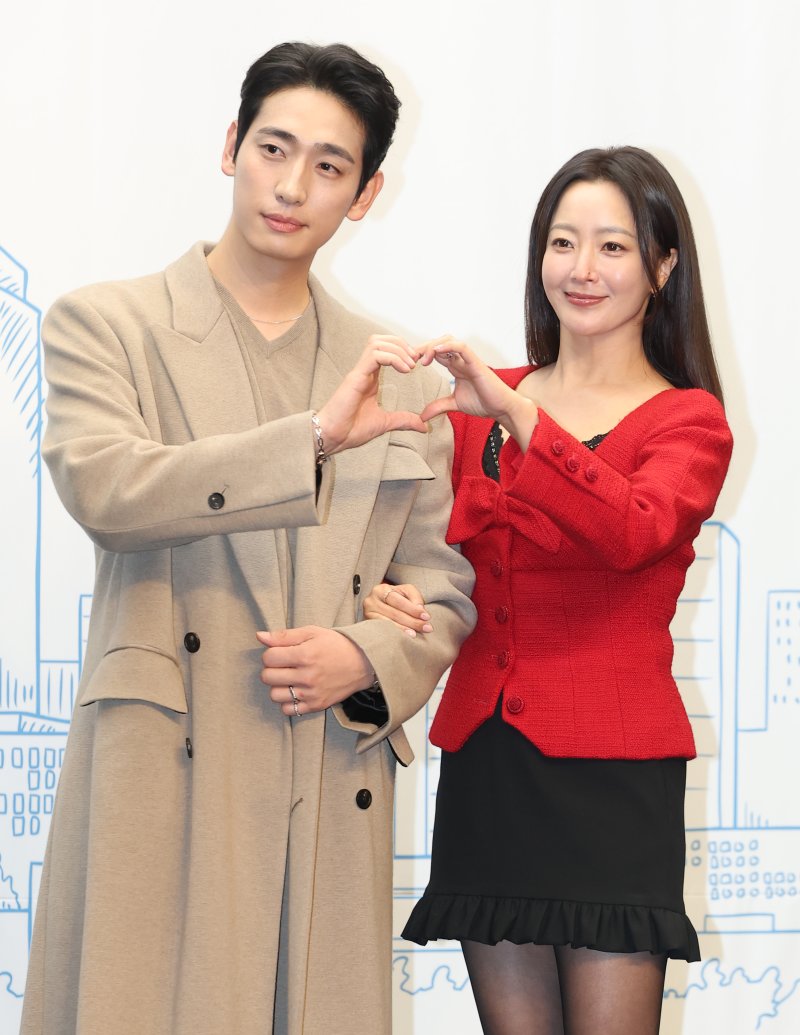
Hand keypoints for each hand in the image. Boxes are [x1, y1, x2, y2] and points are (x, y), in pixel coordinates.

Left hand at [257, 626, 373, 715]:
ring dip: (277, 686)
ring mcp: (311, 693)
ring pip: (275, 695)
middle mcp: (307, 676)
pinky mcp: (316, 705)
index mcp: (305, 655)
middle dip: (271, 669)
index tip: (280, 652)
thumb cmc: (336, 645)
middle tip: (282, 665)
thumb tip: (259, 636)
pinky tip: (294, 691)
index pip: (269, 657)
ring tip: (288, 679)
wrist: (363, 663)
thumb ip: (284, 635)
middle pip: (268, 677)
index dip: (270, 653)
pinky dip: (287, 701)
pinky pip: (288, 710)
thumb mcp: (312, 632)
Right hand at [316, 335, 428, 454]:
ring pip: (377, 343)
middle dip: (402, 344)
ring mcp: (359, 372)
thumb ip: (404, 420)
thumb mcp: (385, 423)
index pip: (385, 350)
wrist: (333, 437)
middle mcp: (364, 370)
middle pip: (381, 340)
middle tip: (416, 359)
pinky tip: (404, 370)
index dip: (403, 350)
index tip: (417, 363)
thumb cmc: (351, 429)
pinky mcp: (355, 377)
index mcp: (370, 377)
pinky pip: (375, 356)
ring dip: (398, 349)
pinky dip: (393, 358)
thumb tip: (423, 426)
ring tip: (410, 365)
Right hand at [362, 582, 433, 636]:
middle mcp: (371, 601)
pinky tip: (403, 638)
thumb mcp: (406, 591)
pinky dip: (394, 634)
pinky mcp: (367, 625)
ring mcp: (367, 614)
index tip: (426, 617)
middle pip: (394, 613)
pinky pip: (382, 631)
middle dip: (412, 621)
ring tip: (416, 634)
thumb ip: (414, 597)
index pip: (398, 601)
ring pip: (388, 624)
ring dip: (404, 629)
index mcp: (381, 590)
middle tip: (427, 628)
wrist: (381, 605)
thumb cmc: (396, 597)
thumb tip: (420, 609)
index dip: (413, 609)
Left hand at [419, 336, 538, 448]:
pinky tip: (436, 351)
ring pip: (449, 340)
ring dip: (433, 346)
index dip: (421, 354)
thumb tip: (422, 417)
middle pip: (439, 342)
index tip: (408, 364)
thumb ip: (438, 406)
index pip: (436, 352)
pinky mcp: (476, 363)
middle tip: (412, 360)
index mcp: (456, 366)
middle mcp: (461, 360)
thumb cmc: (484, 403)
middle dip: (423, 347)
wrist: (501, 408)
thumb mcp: (454, 404)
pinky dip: (448, 345)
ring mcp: (468, 359)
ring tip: (423, 359)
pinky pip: (462, 347)